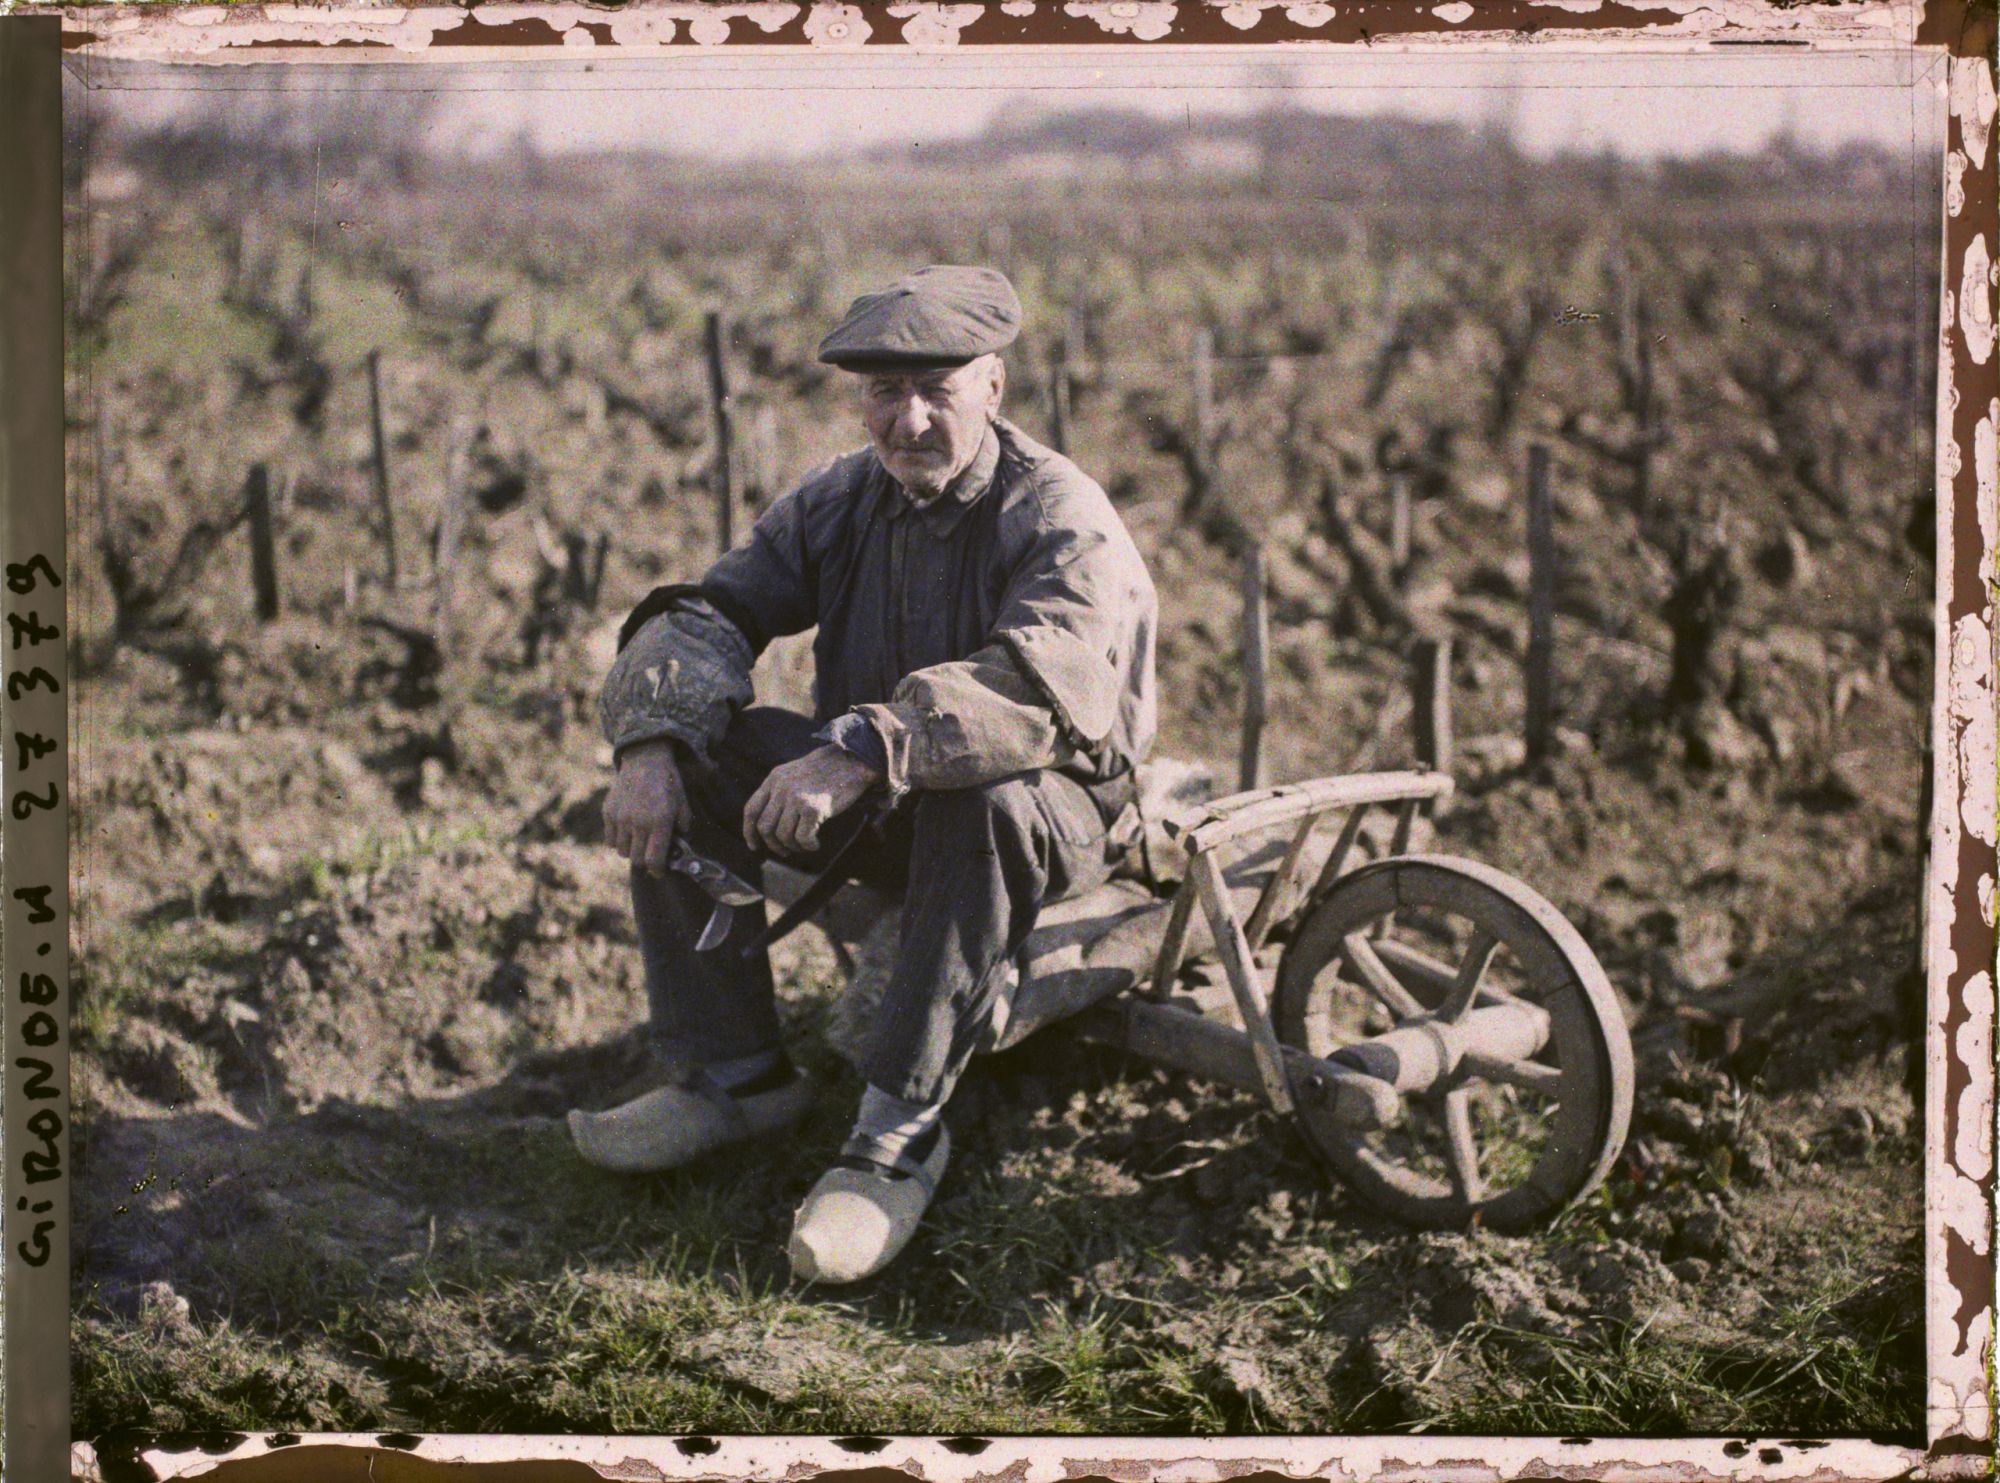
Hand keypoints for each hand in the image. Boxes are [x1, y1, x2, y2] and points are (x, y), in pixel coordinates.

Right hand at [603, 740, 691, 873]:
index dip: (657, 871)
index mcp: (659, 821)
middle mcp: (638, 822)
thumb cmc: (667, 783)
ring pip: (622, 851)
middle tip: (650, 854)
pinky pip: (610, 839)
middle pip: (637, 859)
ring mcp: (620, 818)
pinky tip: (627, 831)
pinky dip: (618, 840)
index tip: (659, 872)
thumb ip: (682, 827)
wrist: (645, 760)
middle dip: (645, 860)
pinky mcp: (608, 812)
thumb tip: (677, 847)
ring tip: (639, 840)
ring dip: (631, 850)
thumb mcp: (682, 803)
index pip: (653, 860)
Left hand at [743, 745, 880, 857]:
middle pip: (765, 827)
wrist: (853, 760)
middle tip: (786, 851)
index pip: (751, 810)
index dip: (748, 832)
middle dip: (773, 845)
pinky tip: (815, 844)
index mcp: (774, 778)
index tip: (754, 846)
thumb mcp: (794, 773)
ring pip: (783, 836)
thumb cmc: (827, 771)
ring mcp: (797, 798)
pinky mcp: (814, 808)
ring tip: (805, 845)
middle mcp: (782, 788)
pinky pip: (803, 838)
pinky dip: (808, 846)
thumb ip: (779, 791)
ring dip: (793, 847)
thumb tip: (768, 826)